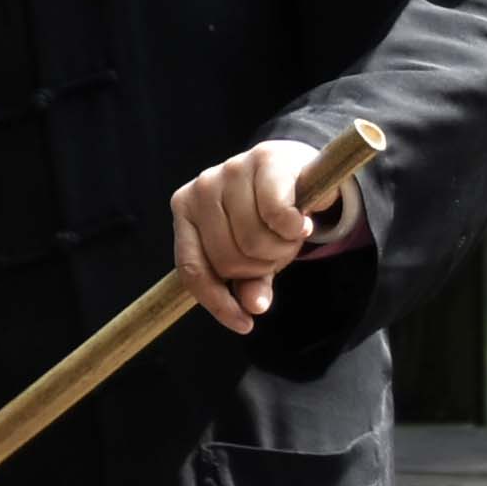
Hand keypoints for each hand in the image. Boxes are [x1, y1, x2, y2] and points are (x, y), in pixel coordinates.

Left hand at [172, 140, 345, 335]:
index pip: (191, 269)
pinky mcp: (263, 160)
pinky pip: (277, 214)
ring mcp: (228, 171)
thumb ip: (250, 281)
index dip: (217, 303)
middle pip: (228, 259)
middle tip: (279, 253)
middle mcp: (199, 189)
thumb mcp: (253, 252)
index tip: (245, 325)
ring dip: (282, 248)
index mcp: (185, 212)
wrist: (298, 167)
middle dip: (262, 268)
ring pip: (253, 241)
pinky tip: (302, 222)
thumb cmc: (267, 215)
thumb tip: (254, 308)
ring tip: (290, 234)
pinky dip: (294, 227)